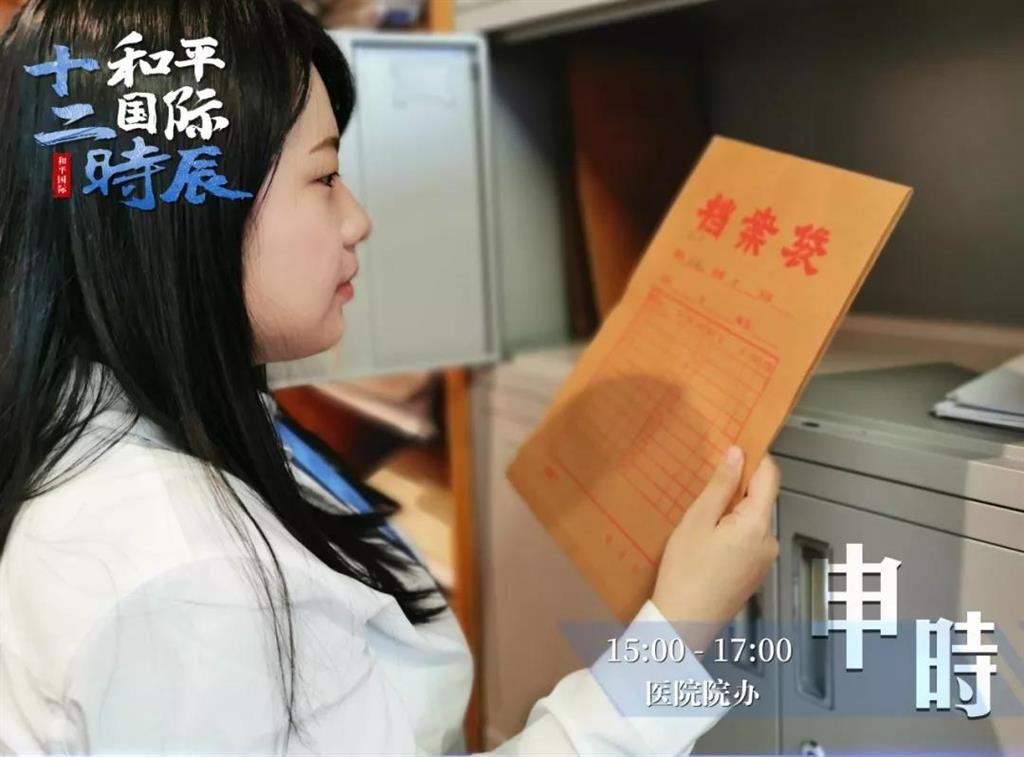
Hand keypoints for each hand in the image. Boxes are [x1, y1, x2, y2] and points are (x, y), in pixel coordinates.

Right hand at [650, 446, 779, 651]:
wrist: (683, 624)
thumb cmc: (685, 575)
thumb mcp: (697, 520)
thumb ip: (720, 486)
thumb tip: (736, 455)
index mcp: (757, 524)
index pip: (769, 476)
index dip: (754, 458)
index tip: (736, 448)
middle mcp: (768, 542)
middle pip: (760, 499)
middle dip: (736, 490)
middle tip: (704, 491)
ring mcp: (764, 561)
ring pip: (752, 521)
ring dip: (732, 514)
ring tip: (700, 524)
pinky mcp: (754, 574)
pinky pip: (748, 541)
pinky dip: (731, 534)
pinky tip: (706, 545)